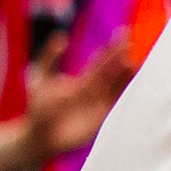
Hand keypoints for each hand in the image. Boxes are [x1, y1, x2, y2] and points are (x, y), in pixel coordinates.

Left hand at [25, 36, 133, 163]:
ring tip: (132, 62)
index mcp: (83, 82)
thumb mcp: (39, 77)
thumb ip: (49, 57)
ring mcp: (99, 105)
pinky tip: (133, 86)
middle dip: (120, 58)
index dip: (112, 49)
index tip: (123, 34)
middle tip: (130, 43)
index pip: (101, 62)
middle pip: (111, 72)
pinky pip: (117, 105)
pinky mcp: (101, 119)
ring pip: (116, 87)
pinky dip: (125, 96)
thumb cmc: (37, 108)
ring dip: (125, 76)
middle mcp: (95, 92)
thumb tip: (61, 37)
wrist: (38, 136)